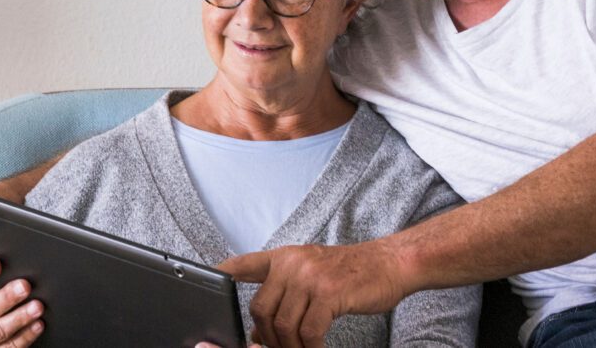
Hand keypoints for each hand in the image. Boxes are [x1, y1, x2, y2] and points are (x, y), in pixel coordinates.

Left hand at [219, 241, 407, 347]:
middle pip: (259, 309)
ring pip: (282, 325)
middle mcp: (293, 263)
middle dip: (267, 338)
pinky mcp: (328, 293)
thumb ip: (286, 295)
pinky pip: (308, 332)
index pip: (243, 264)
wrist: (391, 263)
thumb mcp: (313, 274)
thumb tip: (259, 332)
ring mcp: (310, 276)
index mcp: (285, 257)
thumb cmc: (353, 274)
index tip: (204, 283)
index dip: (220, 274)